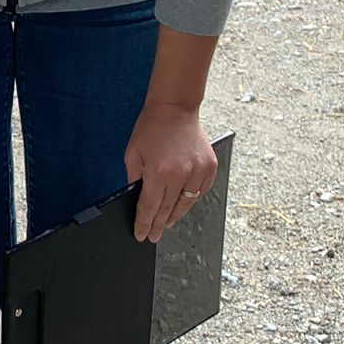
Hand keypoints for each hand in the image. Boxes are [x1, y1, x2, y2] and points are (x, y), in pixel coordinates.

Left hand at [124, 103, 216, 242]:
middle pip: (168, 209)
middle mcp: (181, 174)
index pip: (150, 207)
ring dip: (175, 215)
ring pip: (187, 203)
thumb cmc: (152, 126)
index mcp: (159, 172)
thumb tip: (138, 198)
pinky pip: (201, 191)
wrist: (175, 107)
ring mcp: (198, 171)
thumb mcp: (133, 153)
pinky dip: (191, 199)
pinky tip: (183, 204)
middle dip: (159, 225)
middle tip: (153, 236)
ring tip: (167, 224)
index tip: (142, 235)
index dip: (145, 223)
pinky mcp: (210, 167)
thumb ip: (134, 178)